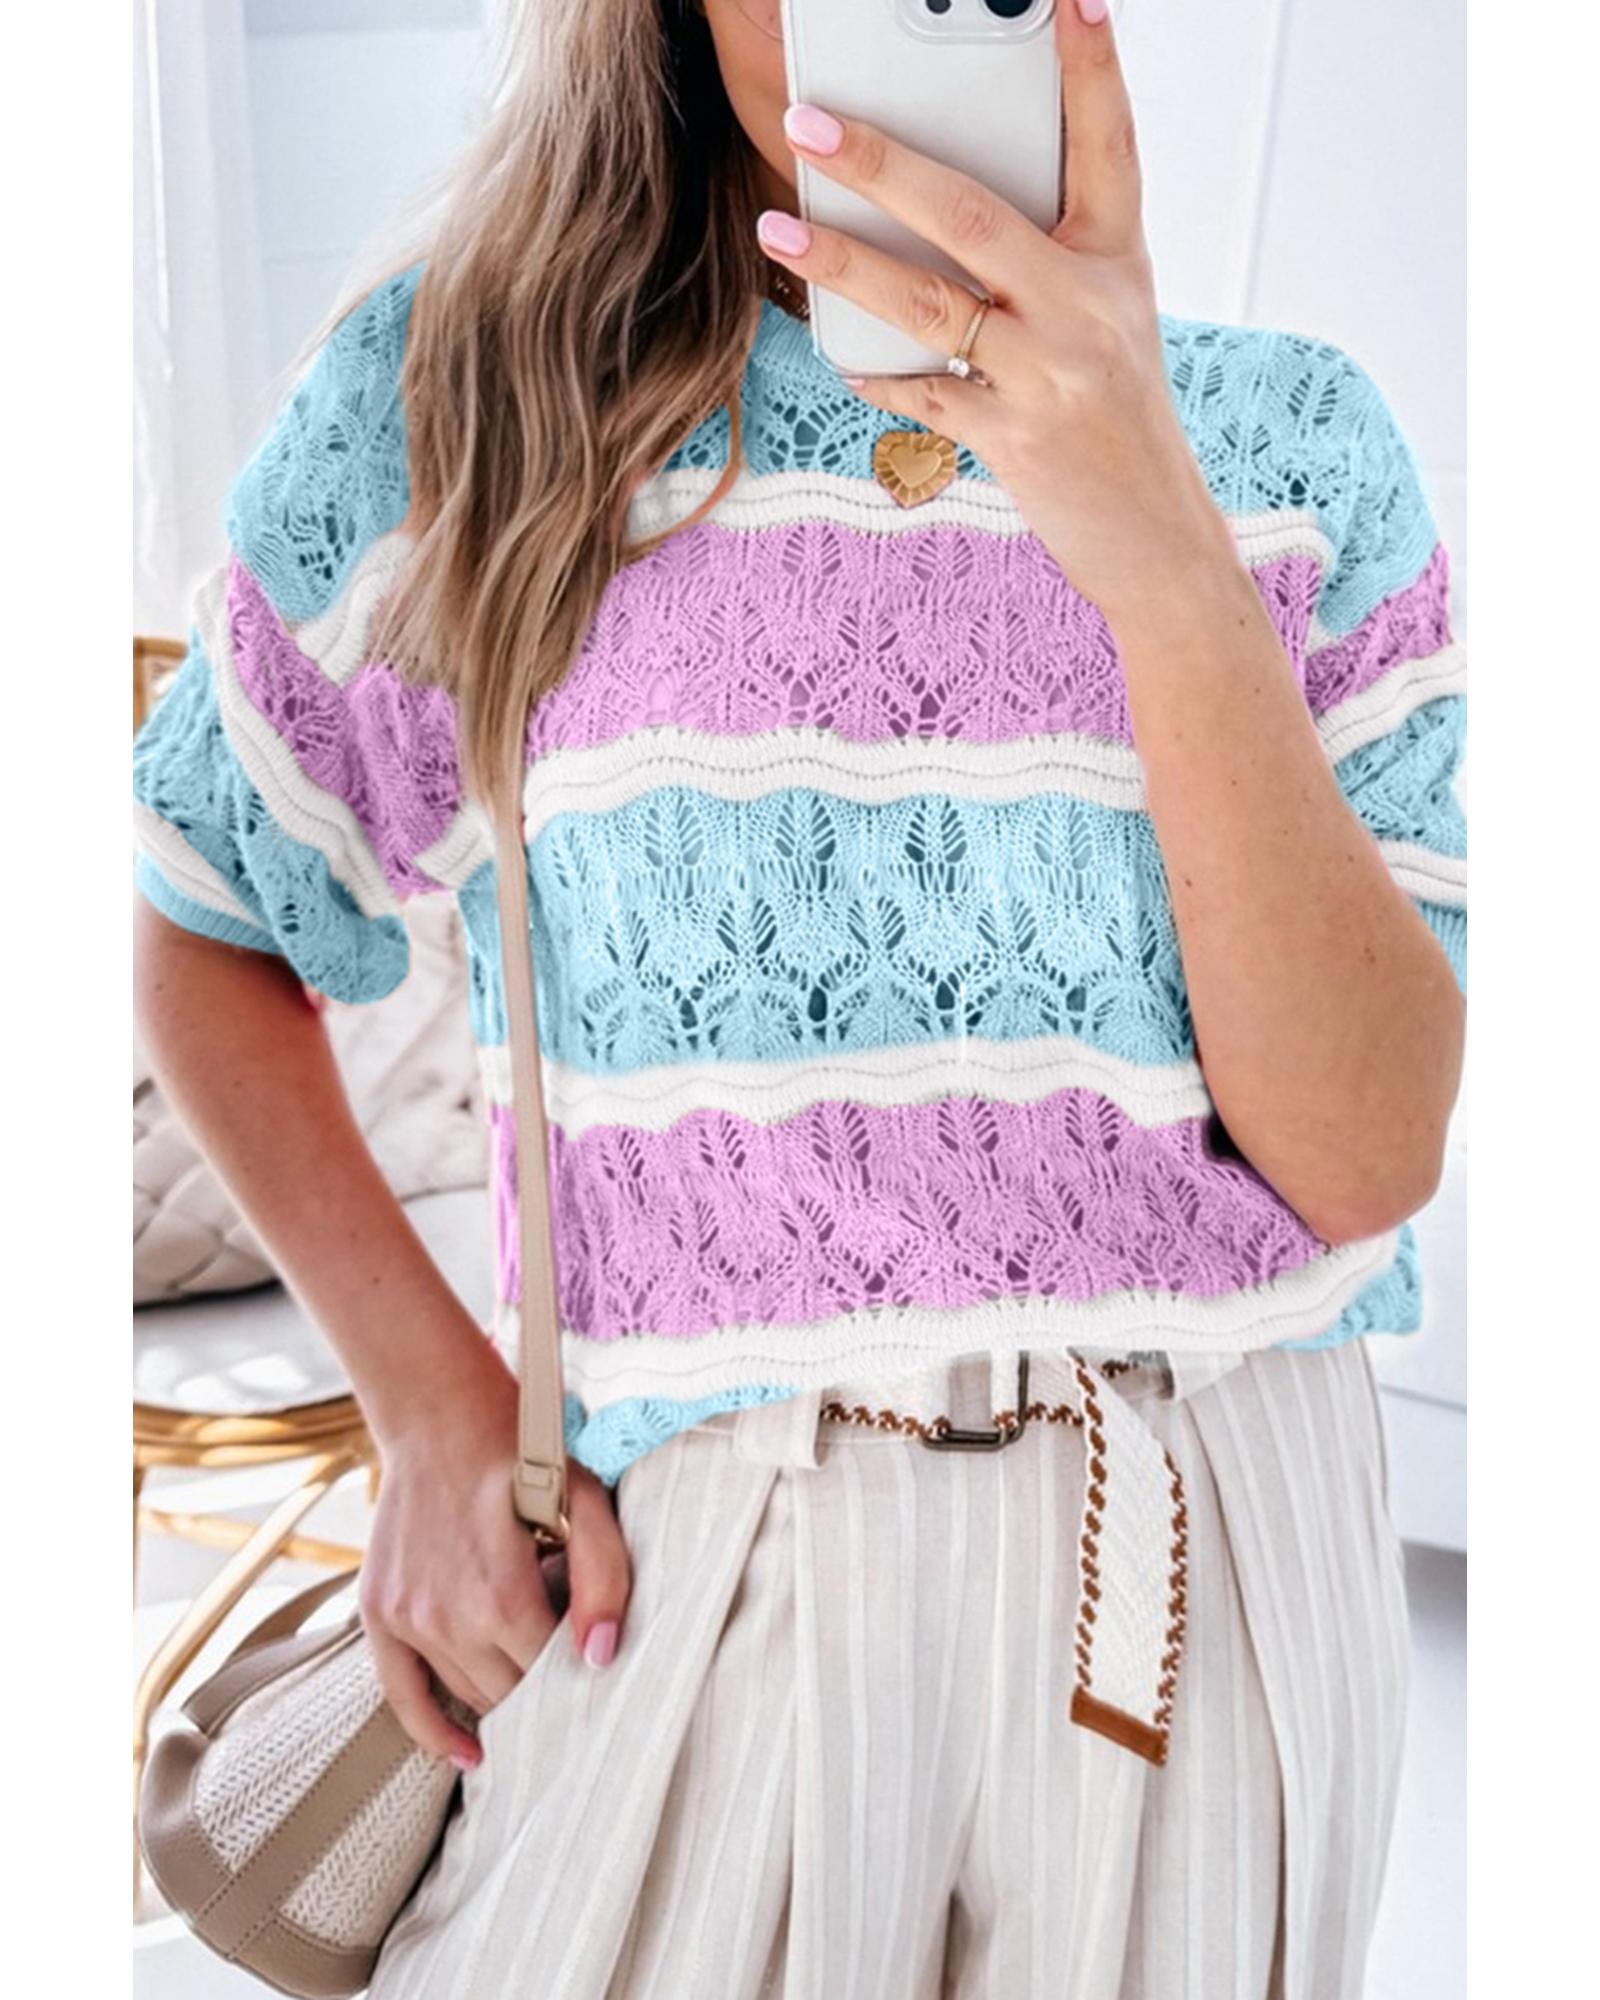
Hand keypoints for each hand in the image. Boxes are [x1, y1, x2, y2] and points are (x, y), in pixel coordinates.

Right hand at [358, 1345, 631, 1766]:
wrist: (438, 1414)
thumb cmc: (522, 1451)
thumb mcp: (584, 1500)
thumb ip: (604, 1577)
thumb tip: (601, 1656)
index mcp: (502, 1597)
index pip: (554, 1673)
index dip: (584, 1670)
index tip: (601, 1661)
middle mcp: (447, 1620)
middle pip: (513, 1692)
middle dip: (548, 1685)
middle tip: (573, 1668)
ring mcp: (406, 1620)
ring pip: (469, 1694)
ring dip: (503, 1692)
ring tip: (532, 1671)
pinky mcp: (378, 1613)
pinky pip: (402, 1695)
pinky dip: (433, 1730)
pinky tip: (467, 1753)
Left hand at [756, 1, 1238, 618]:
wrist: (1155, 536)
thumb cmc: (1118, 418)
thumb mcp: (1109, 322)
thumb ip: (1046, 263)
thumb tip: (940, 211)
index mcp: (1117, 261)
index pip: (1108, 144)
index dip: (1091, 68)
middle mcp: (1088, 308)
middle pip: (972, 213)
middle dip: (883, 162)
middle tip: (812, 121)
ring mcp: (1050, 374)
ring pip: (927, 301)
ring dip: (843, 263)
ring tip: (779, 229)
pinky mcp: (1014, 438)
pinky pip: (922, 391)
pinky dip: (876, 371)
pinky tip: (840, 353)